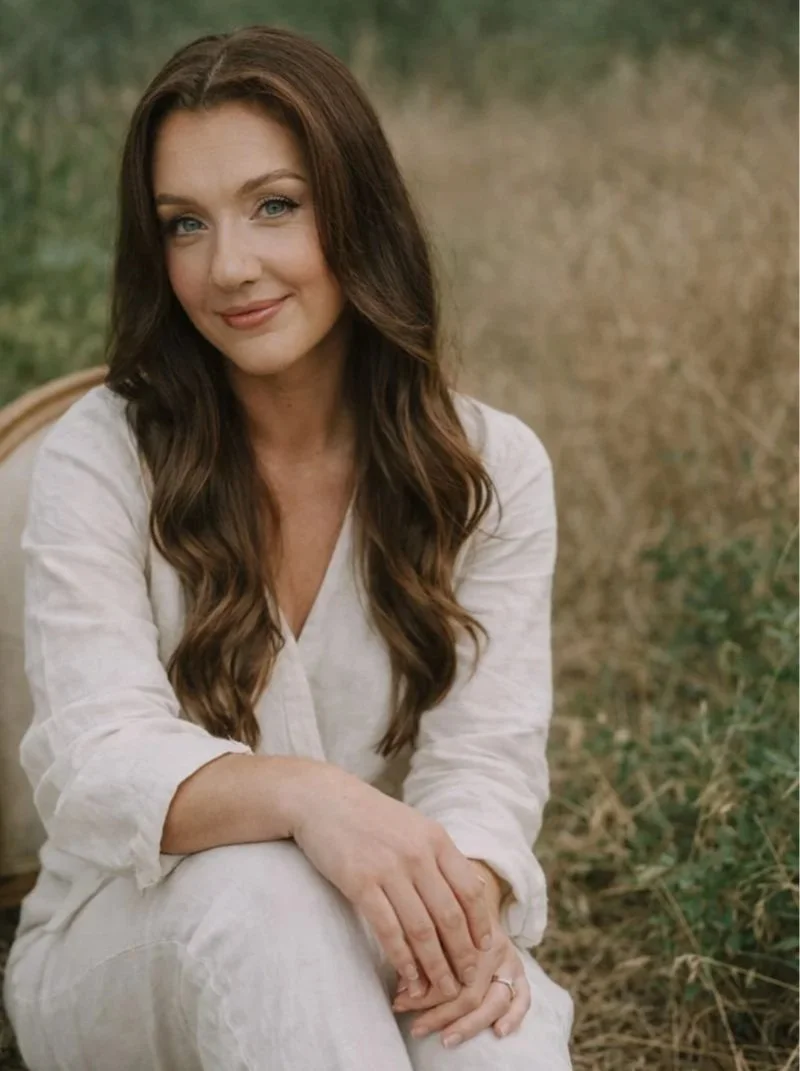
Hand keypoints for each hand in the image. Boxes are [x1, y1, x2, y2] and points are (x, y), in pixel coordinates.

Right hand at [289, 762, 493, 999]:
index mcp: (436, 839)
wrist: (322, 800)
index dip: (480, 925)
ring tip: (441, 990)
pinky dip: (402, 959)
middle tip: (467, 981)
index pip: (470, 890)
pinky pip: (388, 930)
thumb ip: (440, 855)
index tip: (484, 950)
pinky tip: (408, 977)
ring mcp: (388, 868)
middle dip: (462, 955)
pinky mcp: (359, 883)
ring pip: (421, 930)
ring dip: (435, 967)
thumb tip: (471, 891)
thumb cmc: (371, 817)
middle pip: (450, 916)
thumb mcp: (414, 826)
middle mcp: (417, 854)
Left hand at [391, 916, 530, 1047]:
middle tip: (416, 1028)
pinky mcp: (520, 971)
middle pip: (470, 992)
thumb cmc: (444, 915)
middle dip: (440, 1015)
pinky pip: (523, 997)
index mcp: (467, 931)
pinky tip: (499, 1032)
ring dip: (469, 1024)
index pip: (447, 973)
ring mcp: (509, 959)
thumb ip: (417, 954)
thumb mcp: (428, 925)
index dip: (421, 994)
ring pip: (495, 1000)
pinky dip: (514, 1017)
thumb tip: (404, 991)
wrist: (471, 899)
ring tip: (446, 1039)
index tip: (398, 1002)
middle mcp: (492, 947)